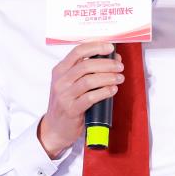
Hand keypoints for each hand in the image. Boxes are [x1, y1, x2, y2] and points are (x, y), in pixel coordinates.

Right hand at [38, 41, 123, 157]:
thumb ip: (87, 71)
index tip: (110, 47)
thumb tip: (113, 59)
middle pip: (86, 65)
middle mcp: (60, 81)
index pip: (77, 51)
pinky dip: (104, 92)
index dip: (95, 47)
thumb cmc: (66, 103)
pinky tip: (113, 90)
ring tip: (119, 78)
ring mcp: (64, 96)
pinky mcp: (71, 110)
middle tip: (119, 66)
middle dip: (106, 64)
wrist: (54, 128)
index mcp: (60, 70)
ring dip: (108, 78)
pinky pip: (91, 97)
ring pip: (89, 81)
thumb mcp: (70, 83)